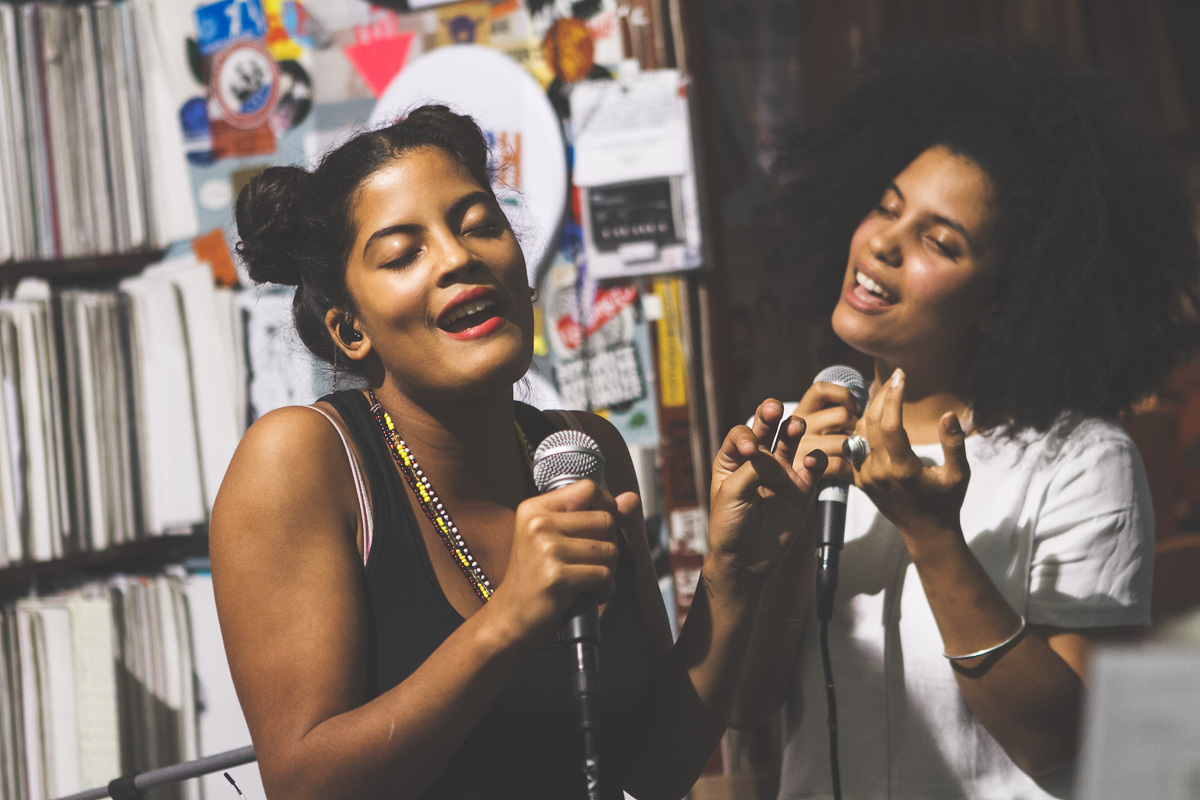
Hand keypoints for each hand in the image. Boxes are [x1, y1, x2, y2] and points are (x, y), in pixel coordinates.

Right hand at [493, 480, 620, 643]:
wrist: (511, 617)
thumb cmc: (537, 576)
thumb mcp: (557, 538)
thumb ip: (595, 516)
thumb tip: (632, 499)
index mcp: (535, 509)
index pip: (588, 488)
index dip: (605, 506)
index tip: (599, 529)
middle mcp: (539, 524)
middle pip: (605, 520)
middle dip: (609, 544)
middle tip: (592, 563)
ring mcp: (547, 551)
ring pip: (609, 549)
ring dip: (608, 569)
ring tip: (589, 580)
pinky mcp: (558, 578)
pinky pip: (604, 575)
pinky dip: (605, 589)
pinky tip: (590, 594)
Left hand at [707, 399, 827, 591]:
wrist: (746, 561)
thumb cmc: (730, 527)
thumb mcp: (731, 497)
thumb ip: (750, 472)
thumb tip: (770, 456)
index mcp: (734, 459)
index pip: (742, 434)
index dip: (748, 436)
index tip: (752, 451)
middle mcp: (759, 461)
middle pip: (767, 428)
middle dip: (771, 414)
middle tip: (775, 409)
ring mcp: (782, 473)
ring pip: (791, 441)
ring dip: (794, 429)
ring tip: (796, 427)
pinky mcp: (801, 489)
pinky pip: (813, 467)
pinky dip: (815, 460)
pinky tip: (809, 463)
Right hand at [793, 380, 865, 483]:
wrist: (792, 499)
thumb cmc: (814, 460)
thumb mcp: (815, 432)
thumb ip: (828, 416)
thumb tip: (862, 403)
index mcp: (797, 413)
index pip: (820, 390)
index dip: (843, 395)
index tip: (853, 408)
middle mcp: (792, 428)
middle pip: (841, 415)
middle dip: (855, 427)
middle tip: (853, 438)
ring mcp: (796, 451)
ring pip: (843, 441)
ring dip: (852, 451)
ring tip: (849, 457)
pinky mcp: (800, 474)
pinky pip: (836, 464)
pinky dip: (846, 469)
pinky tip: (844, 472)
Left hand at [854, 370, 969, 539]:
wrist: (925, 532)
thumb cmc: (947, 501)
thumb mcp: (959, 474)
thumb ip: (954, 444)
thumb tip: (950, 414)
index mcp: (902, 470)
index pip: (890, 425)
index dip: (894, 397)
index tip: (901, 376)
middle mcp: (878, 472)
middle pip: (870, 423)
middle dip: (882, 396)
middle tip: (896, 378)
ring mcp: (865, 476)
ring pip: (858, 432)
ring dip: (870, 409)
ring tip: (887, 391)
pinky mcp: (859, 479)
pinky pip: (853, 446)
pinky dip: (862, 426)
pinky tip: (874, 412)